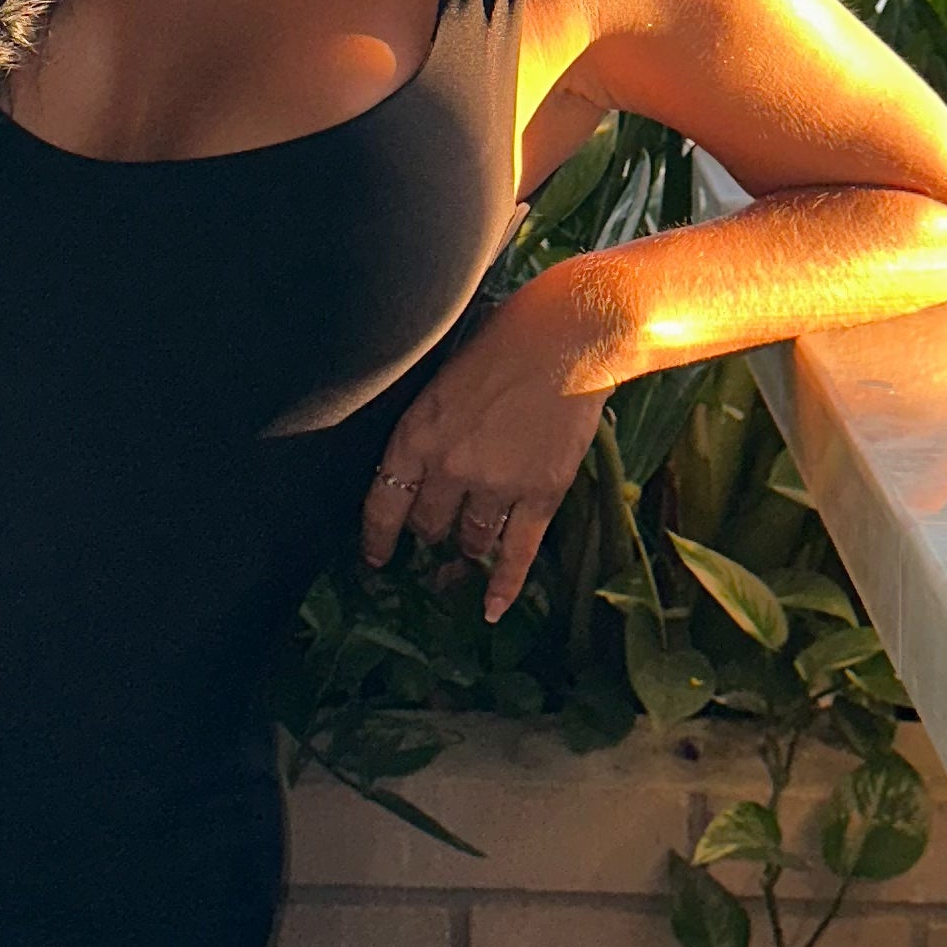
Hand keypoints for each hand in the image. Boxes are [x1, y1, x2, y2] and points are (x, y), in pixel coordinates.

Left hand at [359, 282, 619, 624]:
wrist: (571, 336)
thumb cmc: (506, 339)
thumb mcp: (443, 377)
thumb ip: (429, 424)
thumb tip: (421, 461)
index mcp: (417, 433)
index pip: (382, 503)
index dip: (376, 537)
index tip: (375, 556)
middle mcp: (451, 467)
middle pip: (428, 526)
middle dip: (429, 534)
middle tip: (433, 539)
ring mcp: (497, 485)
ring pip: (469, 541)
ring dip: (464, 552)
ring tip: (461, 559)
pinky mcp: (541, 494)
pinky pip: (515, 553)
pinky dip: (503, 585)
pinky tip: (490, 609)